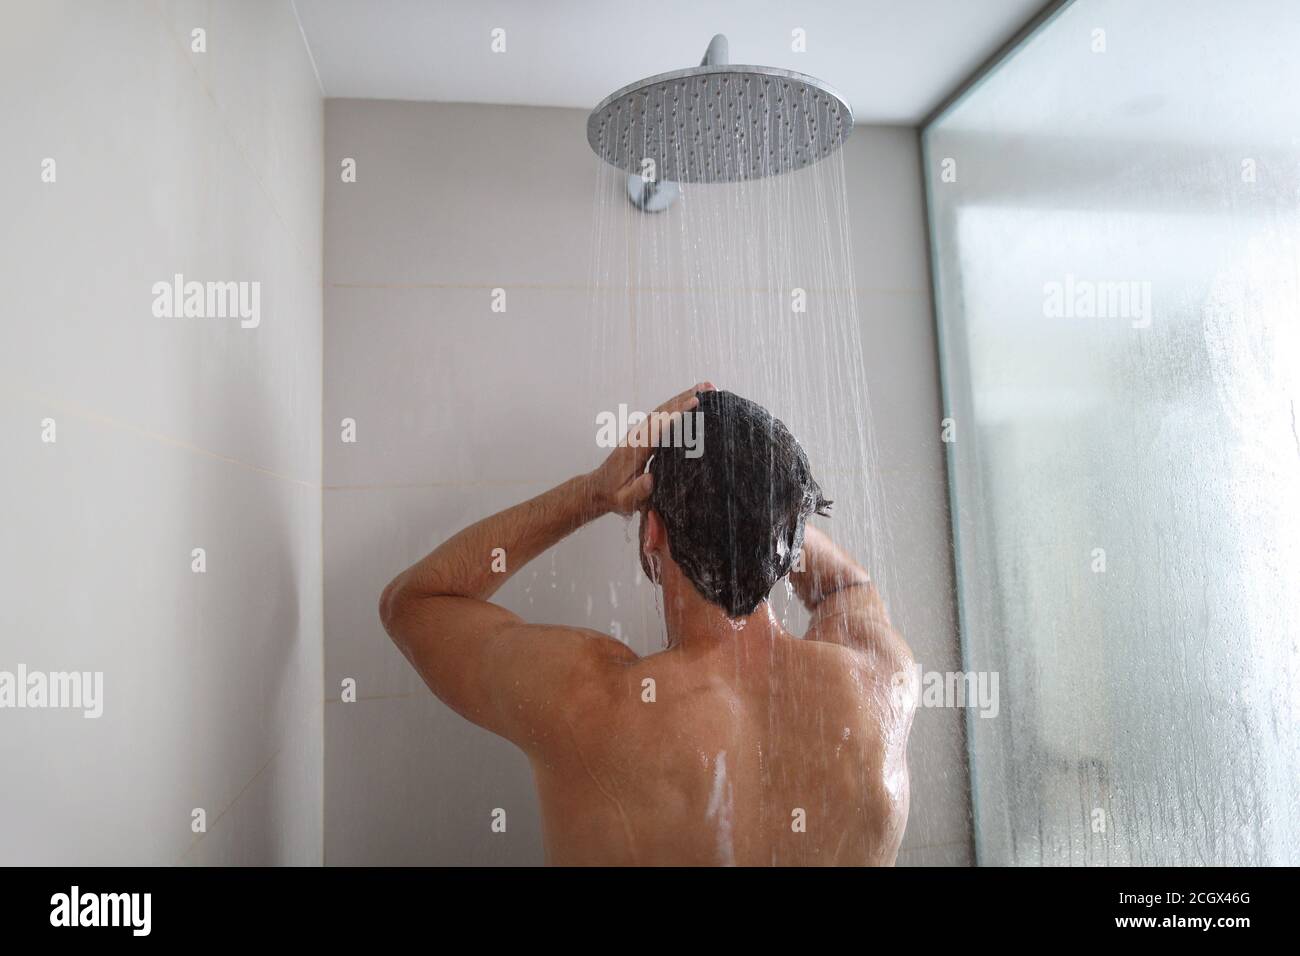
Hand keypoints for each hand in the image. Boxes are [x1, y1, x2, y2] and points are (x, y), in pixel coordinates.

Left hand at [586, 382, 713, 516]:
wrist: (599, 489)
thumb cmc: (615, 496)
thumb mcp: (625, 501)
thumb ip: (637, 491)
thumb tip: (650, 479)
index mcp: (636, 449)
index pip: (659, 427)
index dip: (676, 413)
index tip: (694, 402)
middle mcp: (638, 436)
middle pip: (663, 411)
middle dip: (684, 398)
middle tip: (708, 387)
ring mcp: (639, 433)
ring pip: (662, 410)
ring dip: (682, 397)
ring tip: (706, 388)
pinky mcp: (643, 434)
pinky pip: (660, 416)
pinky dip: (675, 405)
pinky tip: (690, 400)